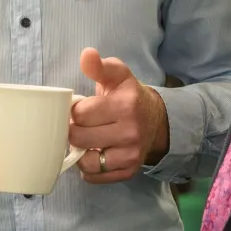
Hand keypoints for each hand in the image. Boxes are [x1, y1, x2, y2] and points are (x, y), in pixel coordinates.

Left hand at [69, 47, 169, 183]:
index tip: (81, 108)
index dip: (75, 111)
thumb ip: (99, 66)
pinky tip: (94, 153)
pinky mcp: (128, 171)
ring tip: (87, 140)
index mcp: (125, 105)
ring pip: (86, 161)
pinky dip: (89, 168)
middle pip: (80, 138)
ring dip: (81, 152)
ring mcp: (131, 154)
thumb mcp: (117, 75)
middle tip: (82, 125)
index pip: (80, 114)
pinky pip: (94, 176)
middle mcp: (130, 132)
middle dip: (75, 130)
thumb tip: (87, 54)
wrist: (156, 119)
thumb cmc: (128, 95)